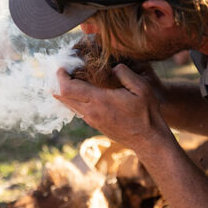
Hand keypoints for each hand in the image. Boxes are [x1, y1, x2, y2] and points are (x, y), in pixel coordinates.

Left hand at [54, 64, 170, 151]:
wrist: (148, 140)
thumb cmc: (146, 113)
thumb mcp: (142, 88)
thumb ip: (125, 73)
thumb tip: (112, 67)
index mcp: (99, 101)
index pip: (68, 88)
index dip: (61, 76)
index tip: (62, 66)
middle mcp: (91, 112)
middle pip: (63, 97)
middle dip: (59, 82)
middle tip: (64, 70)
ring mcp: (91, 120)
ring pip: (69, 104)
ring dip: (66, 91)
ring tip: (72, 77)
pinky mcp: (94, 124)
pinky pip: (78, 109)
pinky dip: (74, 99)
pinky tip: (83, 90)